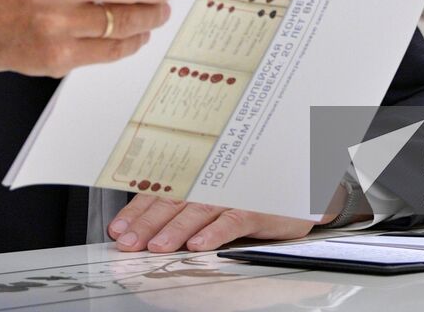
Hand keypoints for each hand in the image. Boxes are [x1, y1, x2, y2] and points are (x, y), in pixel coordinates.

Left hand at [107, 194, 316, 252]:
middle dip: (149, 222)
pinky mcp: (259, 204)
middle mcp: (214, 180)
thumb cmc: (257, 189)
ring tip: (157, 247)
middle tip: (129, 241)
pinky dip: (215, 232)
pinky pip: (234, 219)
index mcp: (200, 178)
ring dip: (176, 229)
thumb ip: (189, 205)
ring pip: (200, 209)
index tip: (118, 229)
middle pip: (175, 200)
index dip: (139, 210)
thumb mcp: (220, 193)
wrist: (305, 182)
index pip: (163, 192)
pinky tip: (199, 244)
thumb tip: (148, 228)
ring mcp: (237, 190)